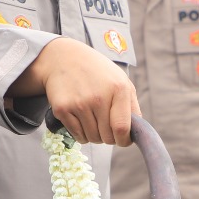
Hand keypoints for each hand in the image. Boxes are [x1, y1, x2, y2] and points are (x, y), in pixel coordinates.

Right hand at [23, 37, 139, 145]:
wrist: (64, 58)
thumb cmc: (97, 72)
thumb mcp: (121, 81)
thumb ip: (132, 106)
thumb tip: (135, 133)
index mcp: (118, 89)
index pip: (122, 129)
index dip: (124, 140)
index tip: (123, 140)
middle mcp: (98, 97)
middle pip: (107, 137)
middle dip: (109, 137)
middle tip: (105, 125)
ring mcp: (79, 103)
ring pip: (92, 139)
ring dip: (94, 135)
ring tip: (92, 118)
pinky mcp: (62, 109)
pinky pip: (78, 136)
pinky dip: (81, 133)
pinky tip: (81, 118)